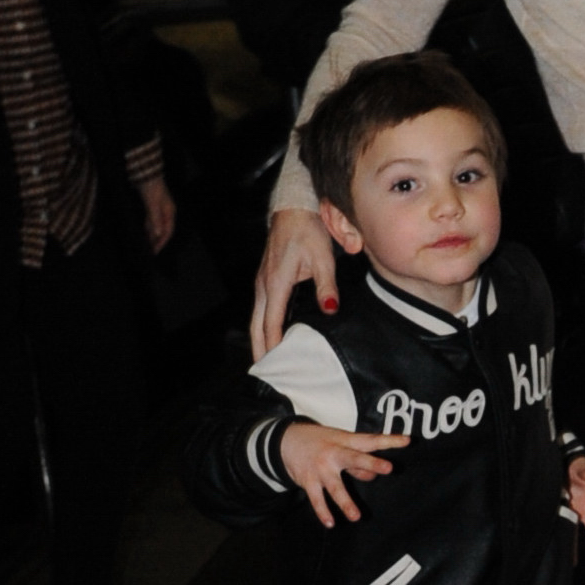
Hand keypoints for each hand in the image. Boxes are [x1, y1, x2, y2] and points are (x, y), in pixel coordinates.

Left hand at [139, 176, 175, 254]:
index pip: (167, 231)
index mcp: (169, 212)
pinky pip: (150, 220)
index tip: (155, 251)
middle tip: (151, 251)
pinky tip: (145, 232)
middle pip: (162, 230)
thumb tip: (157, 234)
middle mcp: (165, 212)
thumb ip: (155, 220)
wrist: (145, 174)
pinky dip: (148, 228)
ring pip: (156, 226)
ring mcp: (158, 209)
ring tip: (147, 245)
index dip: (162, 242)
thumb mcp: (152, 205)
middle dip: (157, 241)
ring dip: (152, 235)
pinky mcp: (151, 206)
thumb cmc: (151, 188)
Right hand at [253, 208, 338, 359]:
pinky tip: (270, 336)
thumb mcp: (323, 258)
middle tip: (267, 373)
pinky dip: (262, 326)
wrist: (294, 210)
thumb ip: (326, 285)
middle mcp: (264, 285)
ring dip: (259, 339)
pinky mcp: (265, 280)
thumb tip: (330, 308)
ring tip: (266, 361)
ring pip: (255, 318)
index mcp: (276, 283)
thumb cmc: (308, 232)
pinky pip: (260, 309)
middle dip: (259, 349)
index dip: (273, 345)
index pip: (271, 322)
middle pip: (256, 325)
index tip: (277, 365)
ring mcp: (262, 282)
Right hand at [279, 421, 409, 527]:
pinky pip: (317, 499)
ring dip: (346, 502)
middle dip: (371, 463)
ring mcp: (321, 468)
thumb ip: (358, 461)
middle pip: (355, 458)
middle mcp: (334, 453)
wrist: (285, 440)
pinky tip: (331, 523)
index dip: (390, 440)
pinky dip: (323, 511)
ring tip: (356, 517)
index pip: (372, 440)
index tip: (407, 441)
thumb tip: (374, 475)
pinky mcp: (308, 480)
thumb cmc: (321, 442)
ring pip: (335, 487)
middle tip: (389, 468)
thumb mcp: (340, 443)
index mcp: (346, 441)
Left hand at [568, 456, 584, 565]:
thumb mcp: (582, 469)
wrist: (563, 468)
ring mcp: (576, 511)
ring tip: (579, 561)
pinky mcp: (564, 510)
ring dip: (580, 547)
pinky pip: (564, 525)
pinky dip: (564, 539)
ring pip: (581, 532)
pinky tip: (566, 556)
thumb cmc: (578, 468)